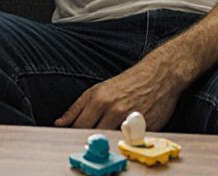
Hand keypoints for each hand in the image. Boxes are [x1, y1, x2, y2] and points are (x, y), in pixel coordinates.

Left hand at [54, 57, 185, 130]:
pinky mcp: (146, 126)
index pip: (79, 126)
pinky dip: (128, 140)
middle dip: (91, 139)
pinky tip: (129, 132)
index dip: (74, 134)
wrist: (158, 76)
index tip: (73, 138)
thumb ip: (76, 108)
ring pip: (112, 140)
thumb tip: (59, 123)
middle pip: (95, 135)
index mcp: (98, 99)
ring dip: (109, 140)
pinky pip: (132, 140)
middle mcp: (114, 109)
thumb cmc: (125, 83)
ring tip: (112, 134)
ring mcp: (130, 118)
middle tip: (93, 140)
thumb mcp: (96, 90)